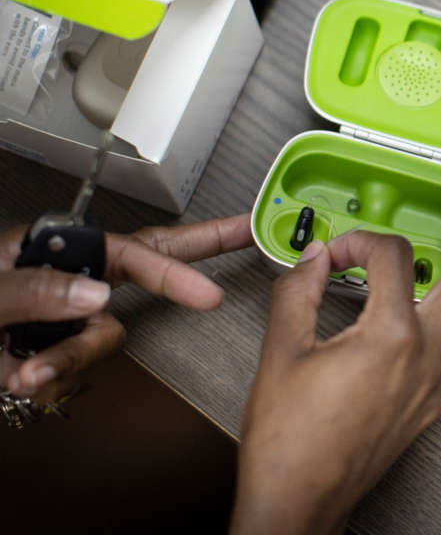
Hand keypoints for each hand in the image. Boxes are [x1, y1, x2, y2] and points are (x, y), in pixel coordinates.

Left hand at [0, 214, 250, 401]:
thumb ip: (35, 291)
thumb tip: (97, 295)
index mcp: (47, 249)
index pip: (128, 253)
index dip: (175, 269)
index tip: (209, 292)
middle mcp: (61, 279)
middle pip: (142, 265)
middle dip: (190, 258)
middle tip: (243, 233)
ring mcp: (55, 319)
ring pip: (102, 339)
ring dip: (66, 361)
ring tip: (22, 375)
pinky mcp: (45, 354)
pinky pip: (72, 370)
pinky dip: (48, 379)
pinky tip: (18, 382)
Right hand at [232, 198, 440, 534]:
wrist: (300, 502)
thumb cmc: (290, 443)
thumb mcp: (281, 353)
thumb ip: (298, 292)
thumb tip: (314, 259)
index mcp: (391, 337)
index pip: (392, 259)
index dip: (360, 242)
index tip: (336, 252)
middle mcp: (427, 357)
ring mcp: (436, 382)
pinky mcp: (433, 403)